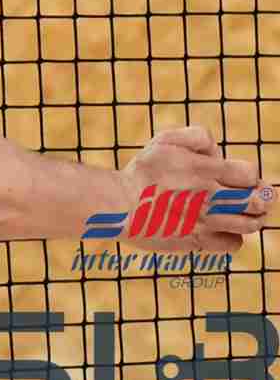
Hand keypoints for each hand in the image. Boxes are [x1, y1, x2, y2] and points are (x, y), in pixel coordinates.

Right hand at [121, 128, 271, 254]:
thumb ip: (196, 136)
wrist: (118, 204)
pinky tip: (222, 227)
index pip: (250, 173)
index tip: (239, 176)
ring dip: (254, 217)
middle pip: (258, 201)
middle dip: (261, 197)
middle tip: (254, 196)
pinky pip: (234, 242)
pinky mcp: (199, 241)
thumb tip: (218, 150)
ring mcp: (207, 222)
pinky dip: (233, 236)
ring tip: (245, 212)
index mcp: (204, 170)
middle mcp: (210, 197)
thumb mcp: (164, 140)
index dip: (249, 174)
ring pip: (251, 224)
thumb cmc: (142, 171)